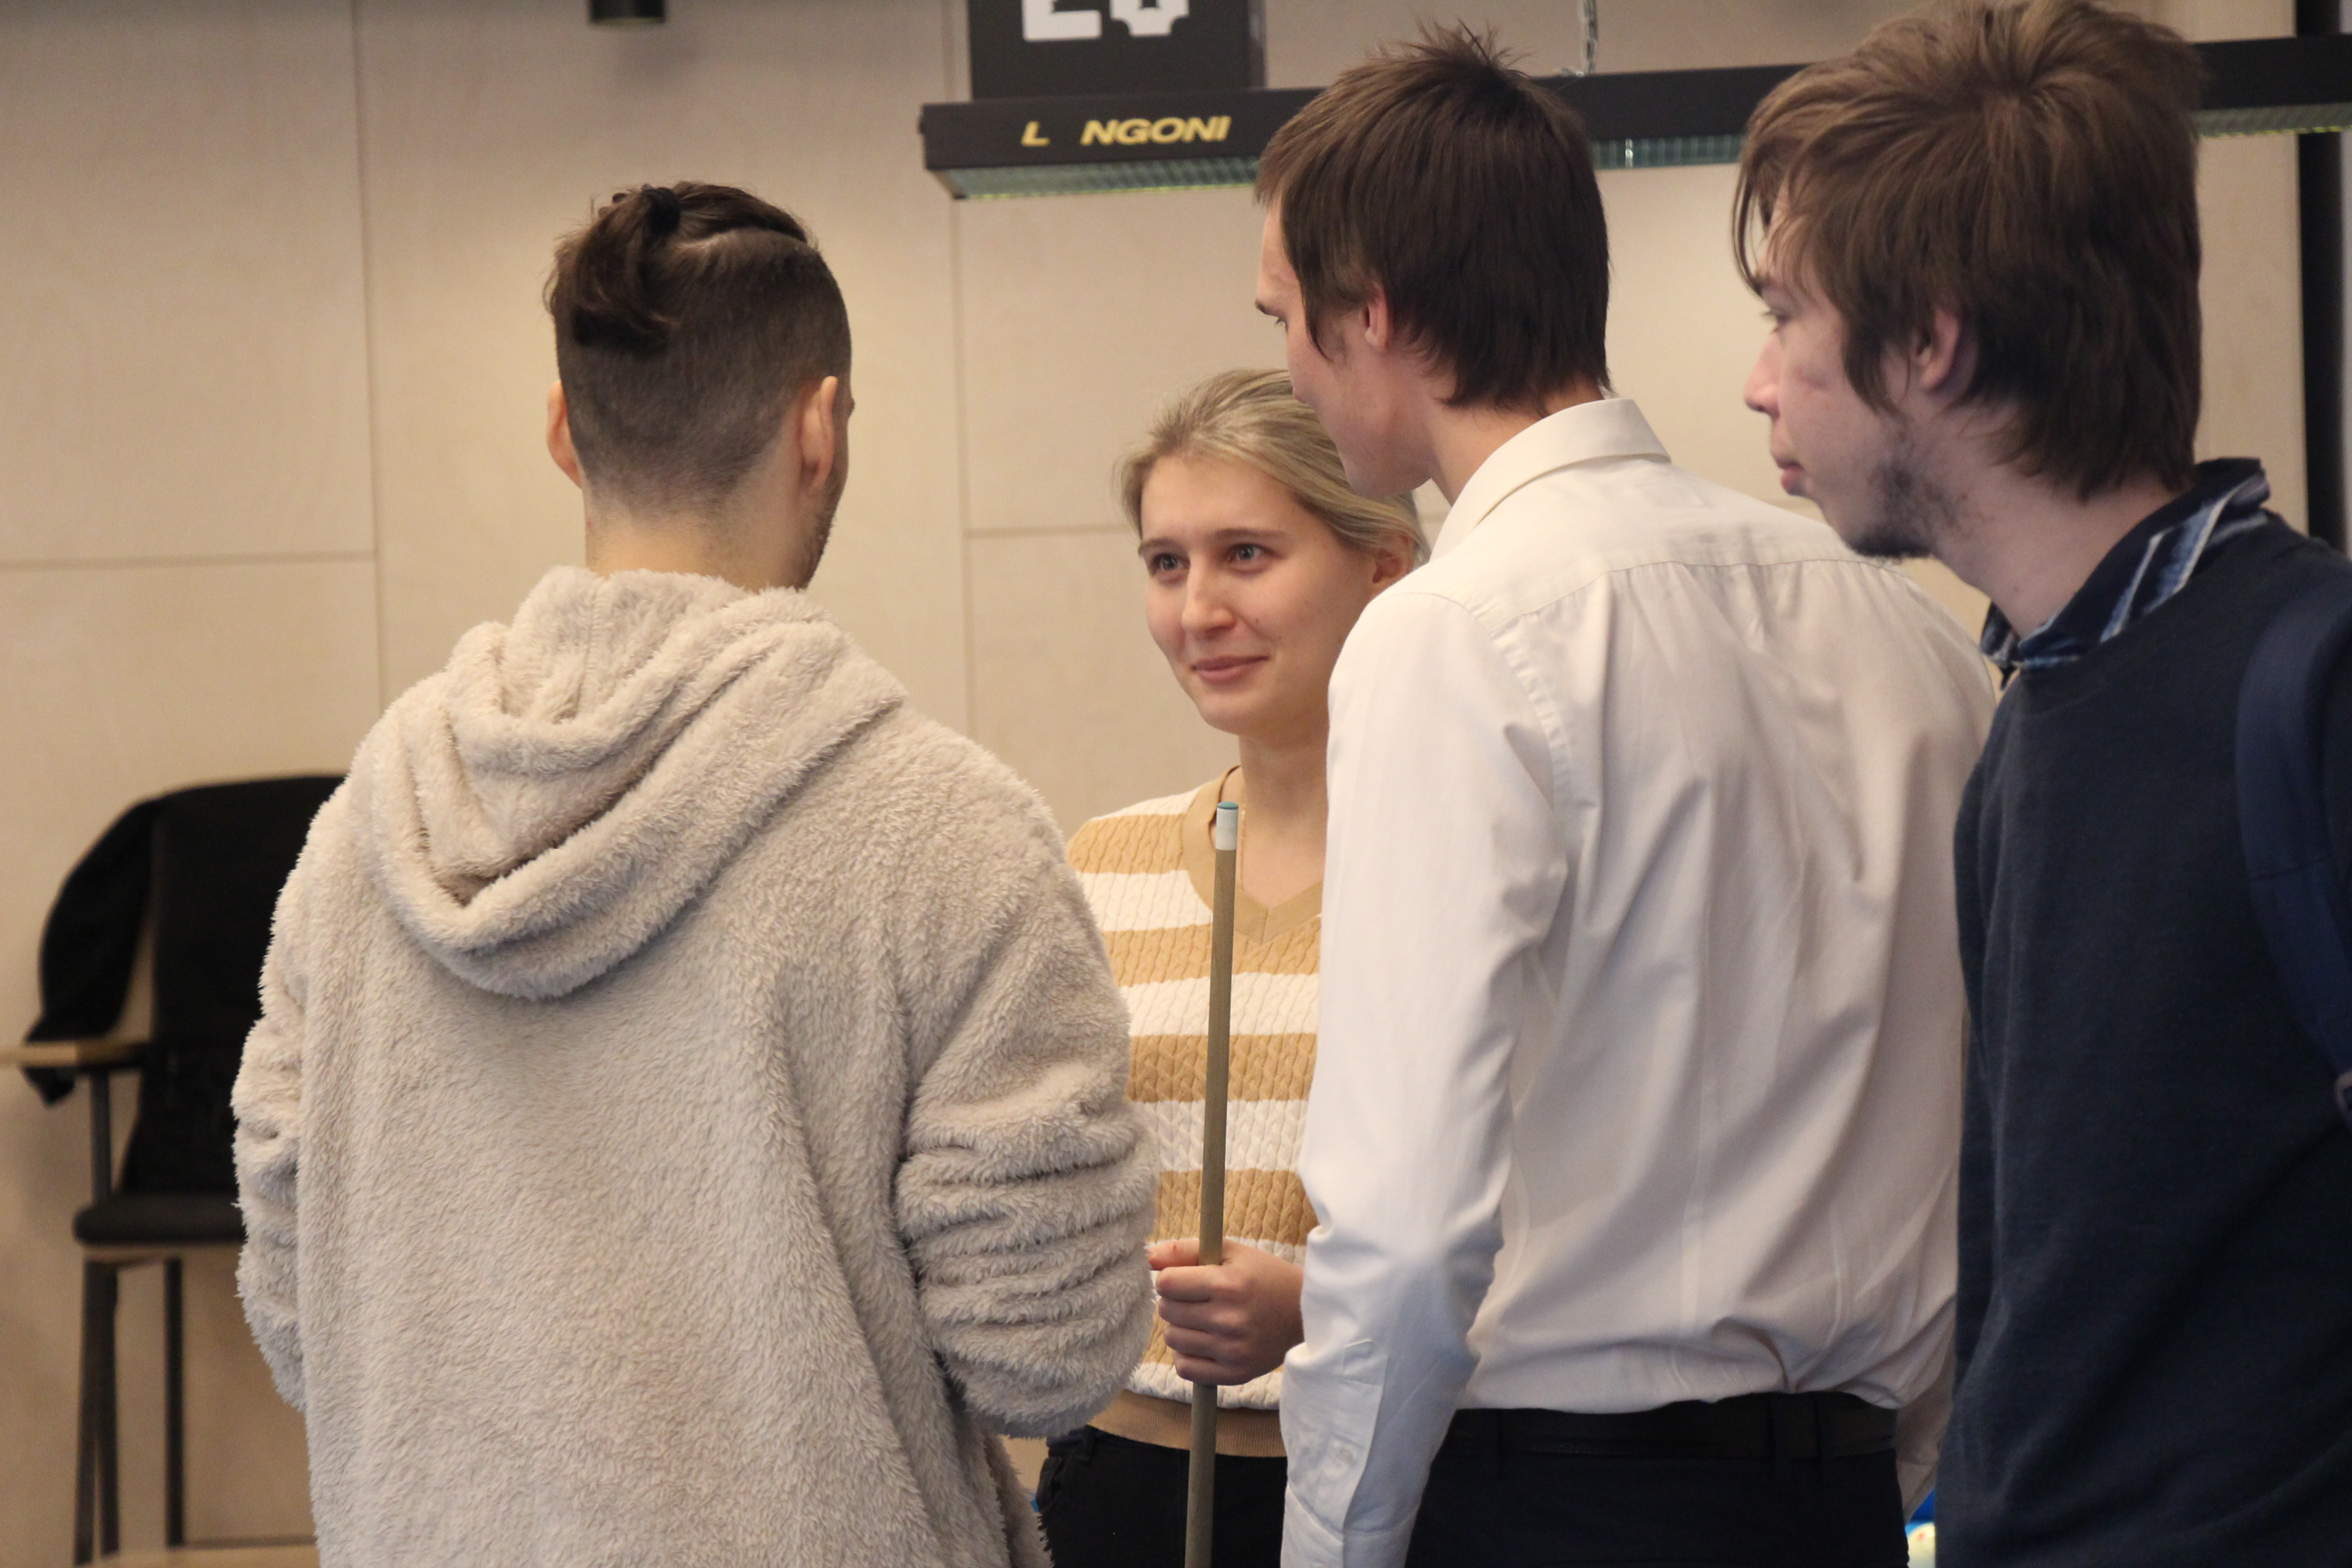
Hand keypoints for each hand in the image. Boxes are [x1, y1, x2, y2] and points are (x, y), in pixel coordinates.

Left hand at [1149, 1238, 1304, 1385]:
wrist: (1305, 1314)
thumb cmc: (1264, 1277)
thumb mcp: (1231, 1251)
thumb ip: (1186, 1250)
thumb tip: (1147, 1256)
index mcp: (1227, 1284)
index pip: (1166, 1283)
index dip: (1170, 1279)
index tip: (1185, 1279)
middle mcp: (1229, 1319)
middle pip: (1167, 1311)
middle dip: (1175, 1301)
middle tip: (1196, 1299)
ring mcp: (1232, 1350)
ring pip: (1172, 1340)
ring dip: (1180, 1328)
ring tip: (1202, 1320)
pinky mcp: (1235, 1373)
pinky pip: (1185, 1369)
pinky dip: (1187, 1355)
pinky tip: (1203, 1343)